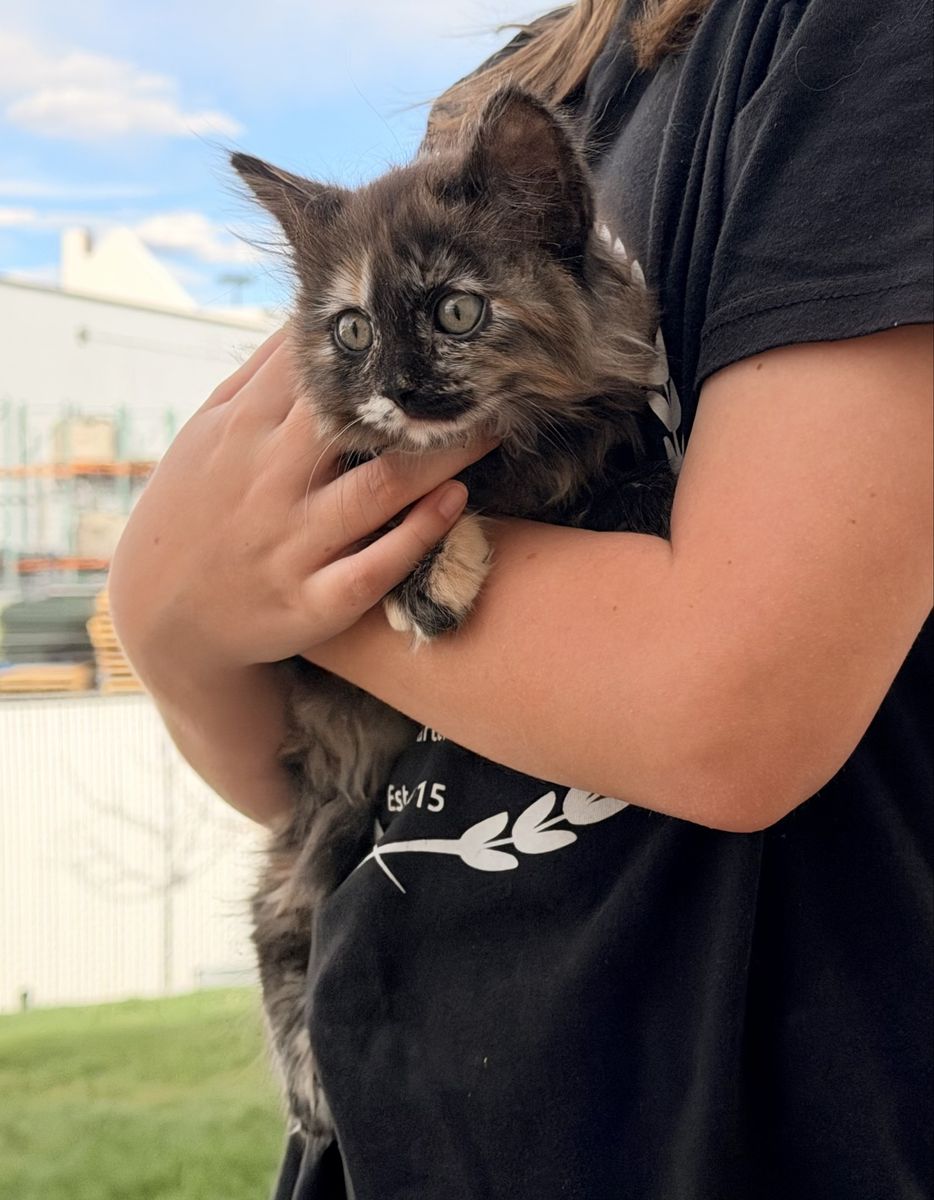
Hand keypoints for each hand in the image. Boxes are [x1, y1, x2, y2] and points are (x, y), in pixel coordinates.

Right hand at [109, 326, 492, 693]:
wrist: (164, 616)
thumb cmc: (195, 510)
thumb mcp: (206, 436)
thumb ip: (257, 379)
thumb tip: (306, 316)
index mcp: (242, 431)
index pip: (309, 368)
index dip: (370, 338)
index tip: (423, 314)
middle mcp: (269, 483)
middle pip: (354, 423)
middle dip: (418, 394)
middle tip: (485, 369)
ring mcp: (292, 546)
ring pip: (378, 491)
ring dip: (442, 457)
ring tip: (492, 426)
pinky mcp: (313, 603)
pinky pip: (376, 568)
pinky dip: (419, 534)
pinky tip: (458, 502)